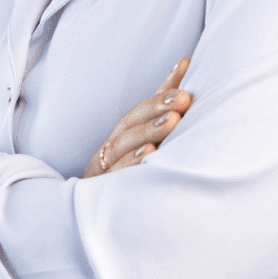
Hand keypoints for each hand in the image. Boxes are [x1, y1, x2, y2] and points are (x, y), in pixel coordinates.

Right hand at [83, 57, 192, 177]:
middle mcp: (114, 144)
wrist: (92, 215)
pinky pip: (117, 174)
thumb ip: (164, 106)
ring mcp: (106, 166)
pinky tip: (150, 154)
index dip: (164, 88)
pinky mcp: (103, 188)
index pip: (145, 104)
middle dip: (158, 107)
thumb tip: (185, 62)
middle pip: (133, 120)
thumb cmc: (127, 170)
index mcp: (125, 131)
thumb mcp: (146, 138)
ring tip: (172, 121)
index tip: (185, 68)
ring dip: (148, 131)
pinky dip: (132, 163)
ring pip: (123, 144)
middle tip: (185, 99)